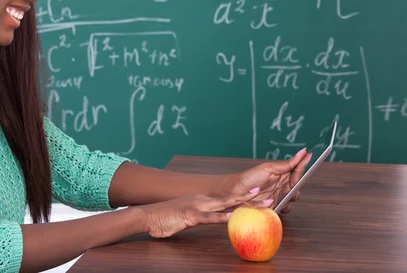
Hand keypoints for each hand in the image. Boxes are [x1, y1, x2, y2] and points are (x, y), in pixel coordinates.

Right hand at [137, 190, 272, 238]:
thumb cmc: (165, 218)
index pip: (228, 199)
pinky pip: (207, 217)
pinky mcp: (189, 215)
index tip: (262, 197)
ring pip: (224, 205)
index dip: (246, 198)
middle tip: (270, 197)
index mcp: (203, 200)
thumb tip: (213, 218)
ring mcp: (196, 206)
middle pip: (231, 199)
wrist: (146, 216)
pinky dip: (220, 217)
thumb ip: (200, 216)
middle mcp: (203, 200)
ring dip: (243, 204)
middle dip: (252, 199)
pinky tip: (231, 218)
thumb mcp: (187, 216)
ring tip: (259, 203)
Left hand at [227, 147, 311, 214]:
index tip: (309, 160)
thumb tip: (303, 152)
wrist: (235, 192)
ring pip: (293, 198)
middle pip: (298, 185)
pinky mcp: (275, 207)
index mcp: (281, 173)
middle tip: (292, 183)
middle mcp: (282, 184)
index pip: (297, 169)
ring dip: (292, 196)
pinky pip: (286, 209)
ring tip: (286, 194)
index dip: (303, 166)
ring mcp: (279, 196)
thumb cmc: (250, 178)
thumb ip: (286, 164)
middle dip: (297, 185)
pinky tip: (280, 204)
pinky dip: (285, 207)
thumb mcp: (268, 168)